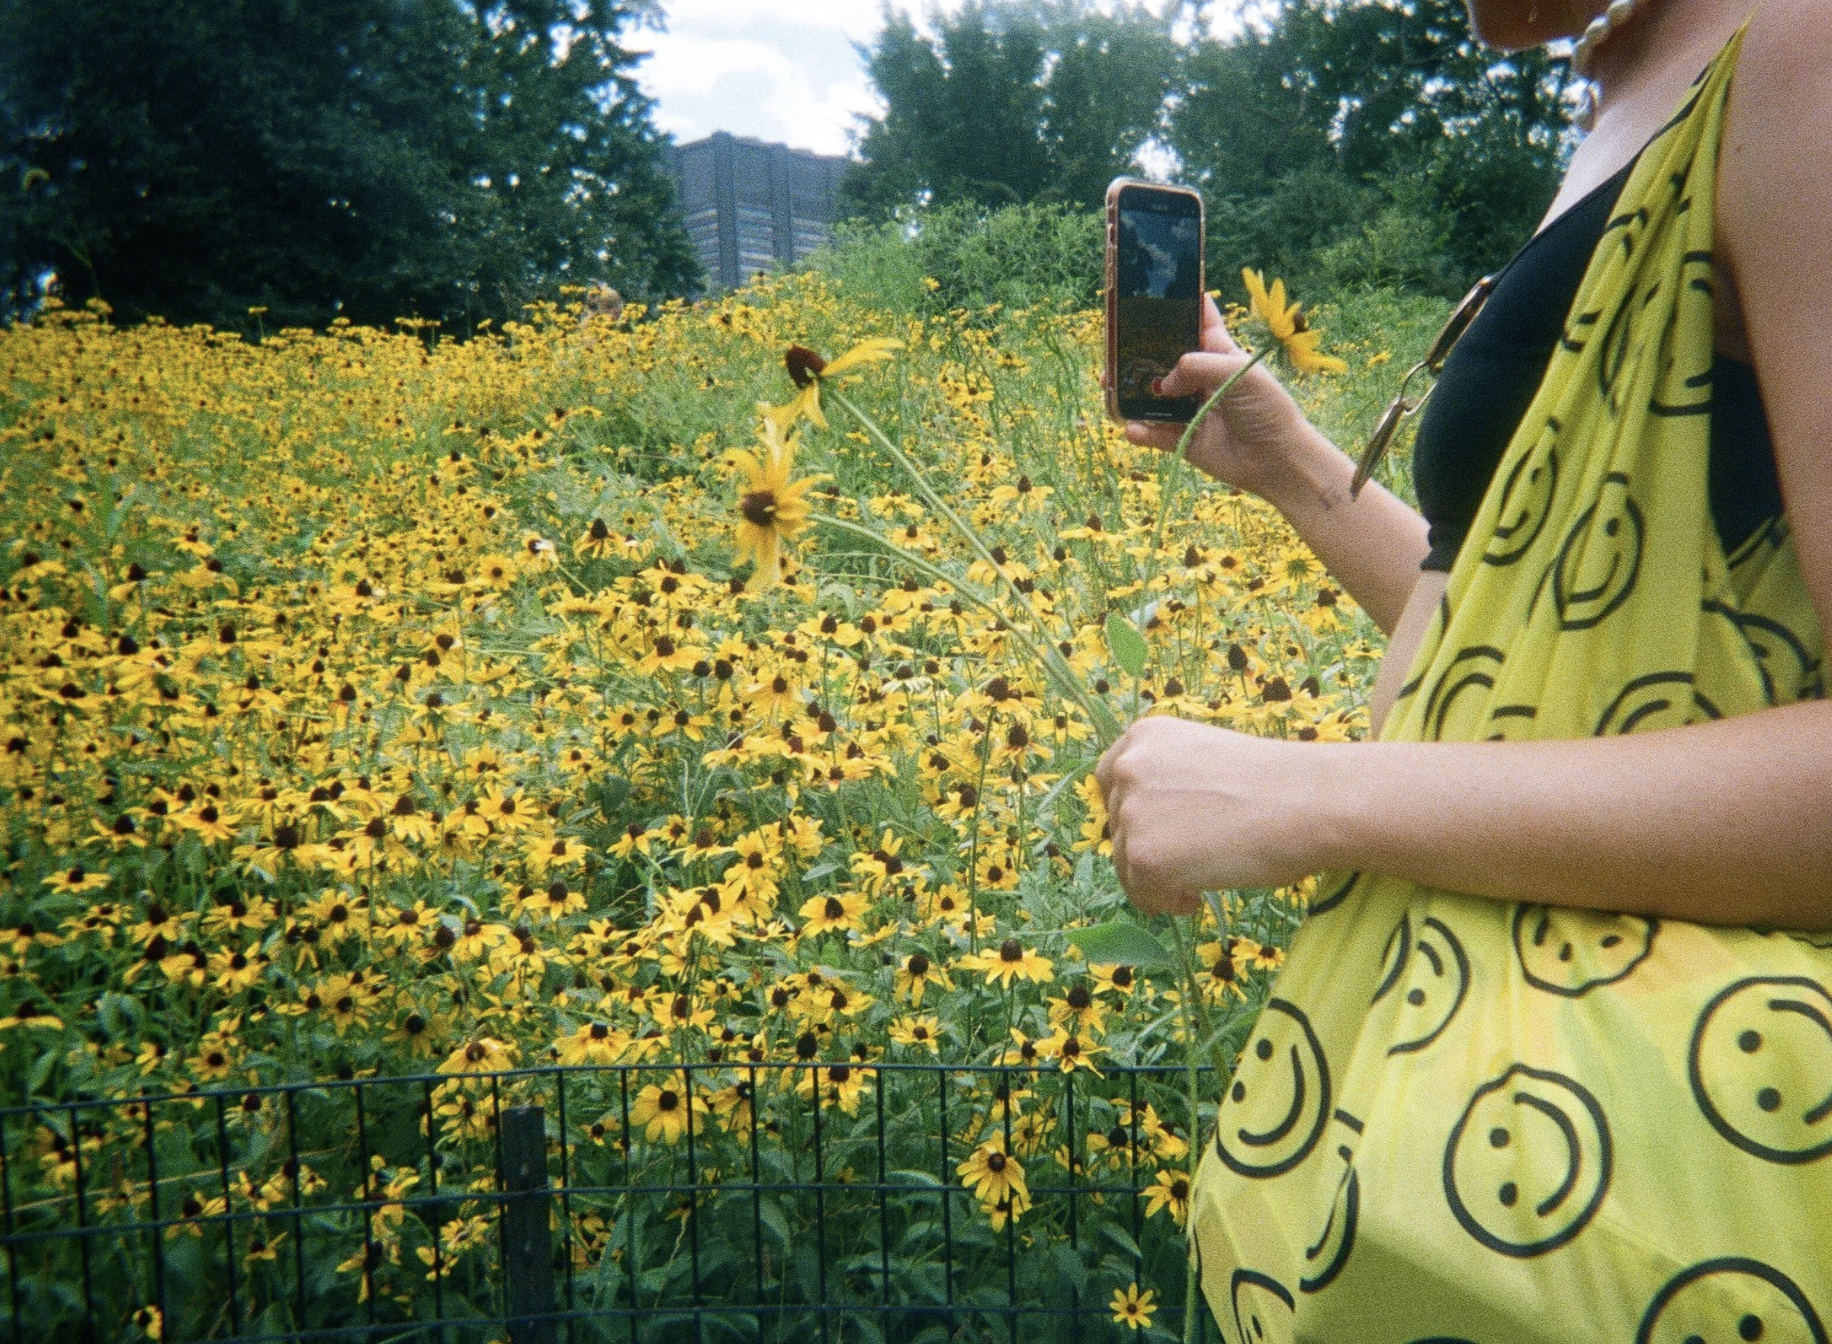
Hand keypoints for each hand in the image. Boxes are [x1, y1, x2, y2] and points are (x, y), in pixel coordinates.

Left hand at [1094, 714, 1327, 914]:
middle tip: (1193, 857)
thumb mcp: (1206, 759)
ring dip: (1158, 876)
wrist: (1309, 802)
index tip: (1156, 829)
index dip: (1130, 809)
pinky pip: (1140, 893)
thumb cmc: (1277, 783)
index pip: (1110, 779)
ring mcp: (1131, 810)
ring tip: (1203, 876)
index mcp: (1145, 736)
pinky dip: (1166, 901)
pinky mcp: (1143, 855)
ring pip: (1125, 861)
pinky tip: (1198, 895)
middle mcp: (1129, 767)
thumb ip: (1169, 779)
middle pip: (1117, 823)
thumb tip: (1152, 820)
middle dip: (1148, 844)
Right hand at [1124, 295, 1312, 502]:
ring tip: (1108, 384)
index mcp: (1220, 353)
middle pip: (1165, 359)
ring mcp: (1190, 410)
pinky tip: (1130, 428)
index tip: (1151, 295)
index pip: (1198, 322)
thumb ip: (1195, 366)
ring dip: (1131, 391)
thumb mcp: (1235, 372)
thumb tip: (1162, 384)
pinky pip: (1155, 434)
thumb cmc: (1266, 408)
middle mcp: (1202, 378)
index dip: (1179, 307)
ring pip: (1153, 398)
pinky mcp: (1184, 440)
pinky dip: (1140, 431)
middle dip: (1140, 353)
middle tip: (1114, 348)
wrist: (1277, 459)